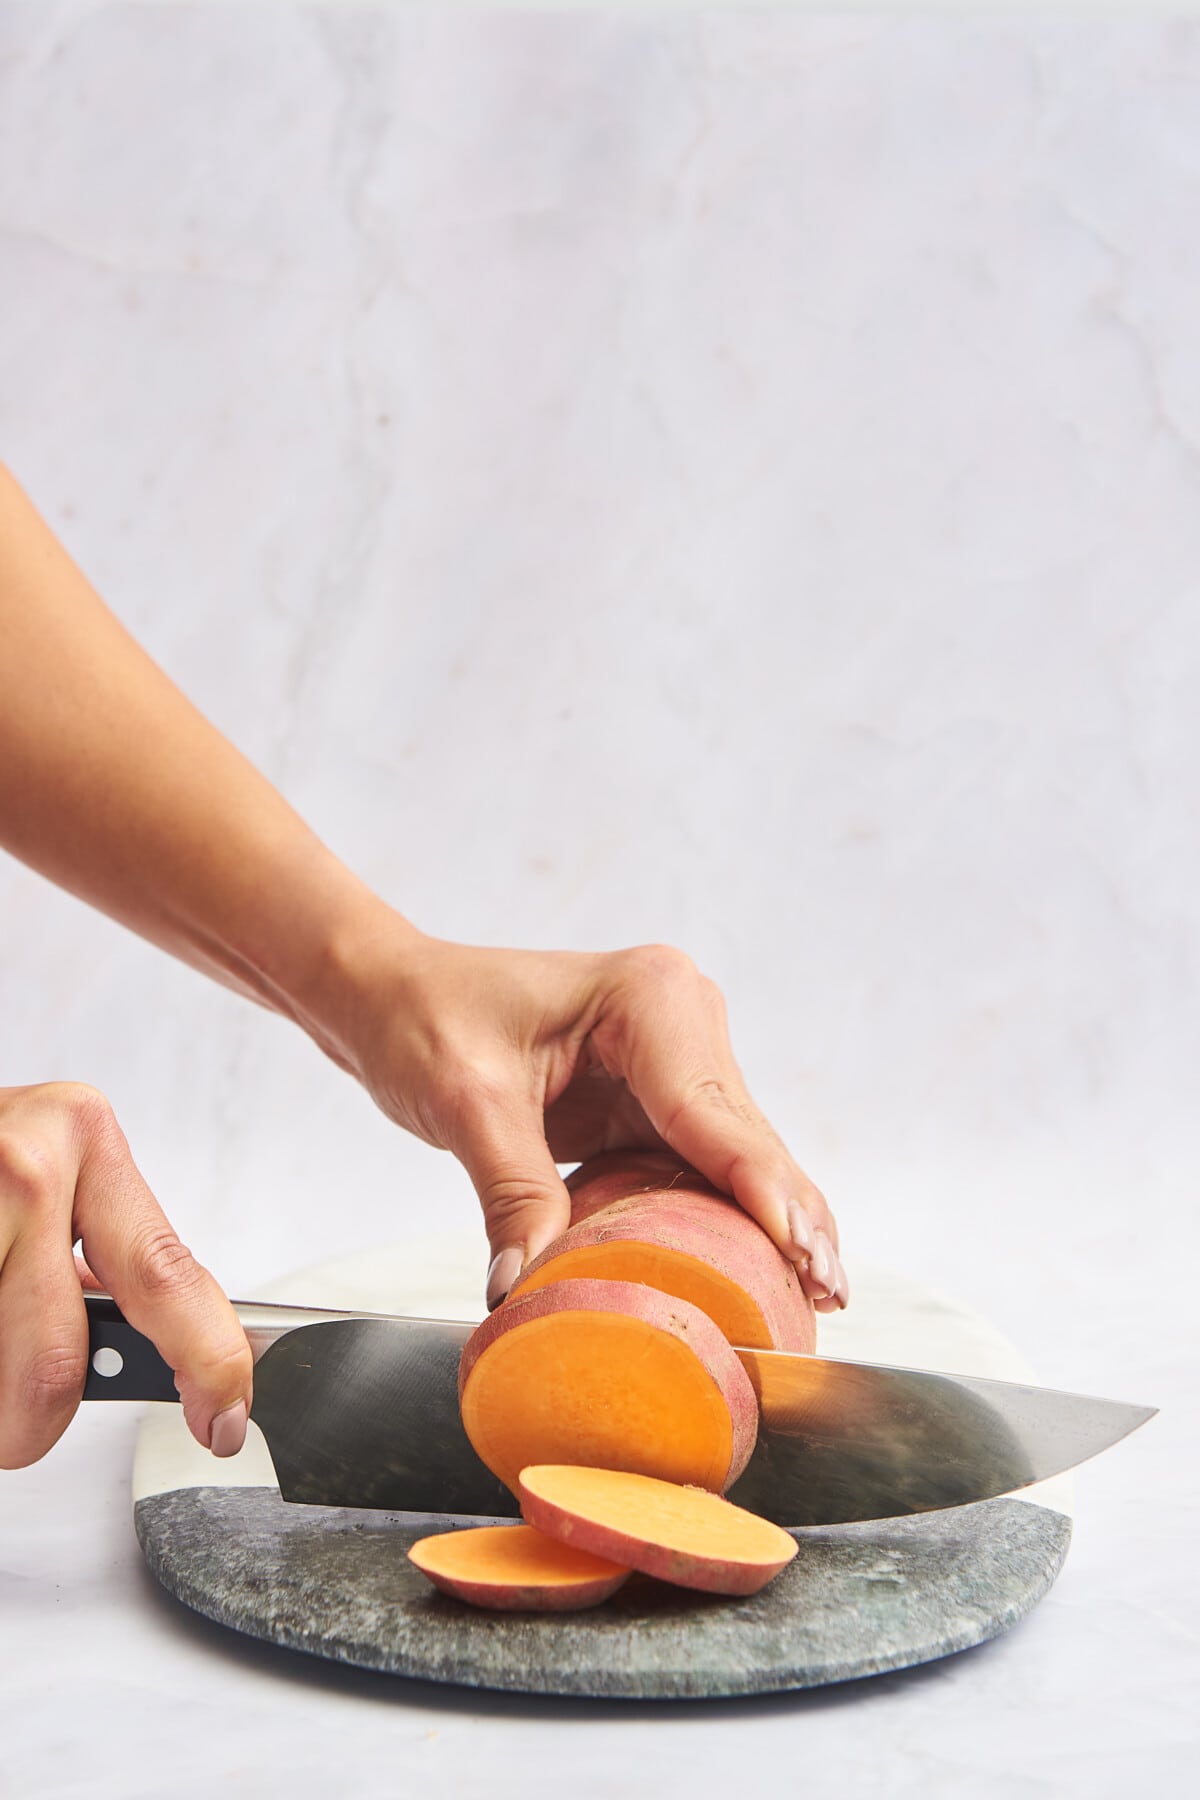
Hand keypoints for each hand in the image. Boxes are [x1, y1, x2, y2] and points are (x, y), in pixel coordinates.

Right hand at [0, 1082, 251, 1467]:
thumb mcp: (49, 1172)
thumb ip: (103, 1250)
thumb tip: (165, 1346)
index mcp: (84, 1141)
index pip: (165, 1277)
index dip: (205, 1361)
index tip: (224, 1413)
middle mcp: (26, 1168)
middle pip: (53, 1363)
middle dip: (35, 1420)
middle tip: (27, 1419)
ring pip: (1, 1380)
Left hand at [314, 926, 846, 1313]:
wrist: (394, 996)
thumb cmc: (425, 1020)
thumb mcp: (464, 1105)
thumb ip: (510, 1192)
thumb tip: (526, 1288)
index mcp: (647, 996)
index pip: (712, 1110)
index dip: (759, 1189)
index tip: (800, 1252)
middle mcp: (680, 1017)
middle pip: (745, 1138)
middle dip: (790, 1216)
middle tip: (830, 1294)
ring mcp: (678, 1057)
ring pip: (740, 1157)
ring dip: (776, 1223)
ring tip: (820, 1297)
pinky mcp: (660, 1098)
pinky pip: (706, 1166)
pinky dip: (734, 1218)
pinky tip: (771, 1273)